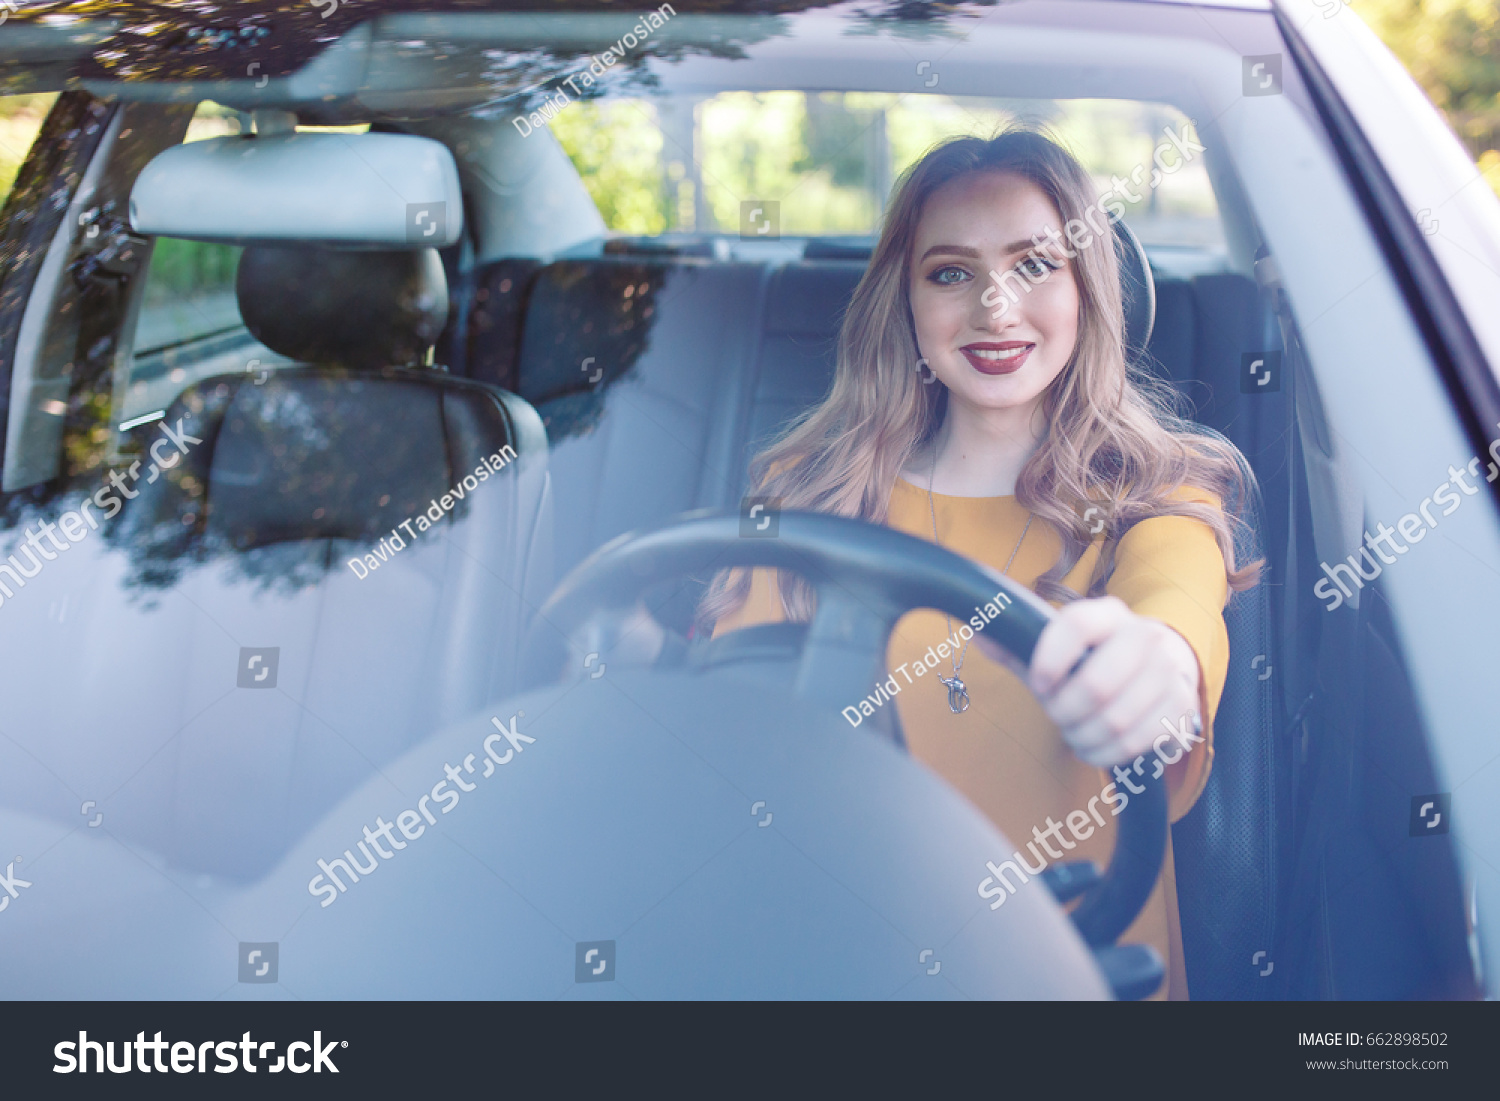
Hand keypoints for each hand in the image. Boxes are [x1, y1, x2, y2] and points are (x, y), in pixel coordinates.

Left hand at [1020, 596, 1200, 769]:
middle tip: (1056, 713)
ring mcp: (1169, 672)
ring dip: (1083, 735)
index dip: (1050, 659)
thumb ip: (1018, 644)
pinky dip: (1106, 754)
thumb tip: (979, 634)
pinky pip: (1136, 743)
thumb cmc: (1094, 659)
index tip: (1039, 684)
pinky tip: (1096, 746)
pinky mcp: (1182, 708)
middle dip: (1065, 710)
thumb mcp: (1057, 648)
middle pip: (1097, 685)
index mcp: (1108, 614)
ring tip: (1074, 731)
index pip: (1078, 624)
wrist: (1161, 665)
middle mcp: (1146, 636)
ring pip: (1115, 721)